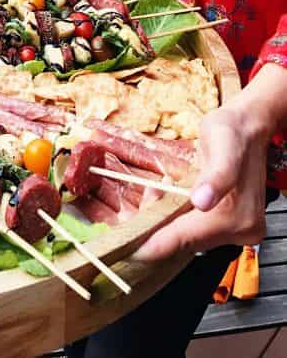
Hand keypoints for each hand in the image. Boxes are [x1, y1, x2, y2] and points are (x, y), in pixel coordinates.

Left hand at [136, 98, 268, 260]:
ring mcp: (237, 231)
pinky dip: (177, 215)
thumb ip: (216, 176)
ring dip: (167, 218)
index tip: (127, 247)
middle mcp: (240, 231)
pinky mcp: (230, 225)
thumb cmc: (233, 133)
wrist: (248, 127)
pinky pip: (195, 229)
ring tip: (159, 189)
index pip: (186, 240)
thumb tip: (202, 201)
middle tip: (148, 194)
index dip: (153, 243)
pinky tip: (172, 194)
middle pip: (186, 241)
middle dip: (159, 223)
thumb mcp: (223, 146)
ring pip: (188, 237)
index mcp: (237, 218)